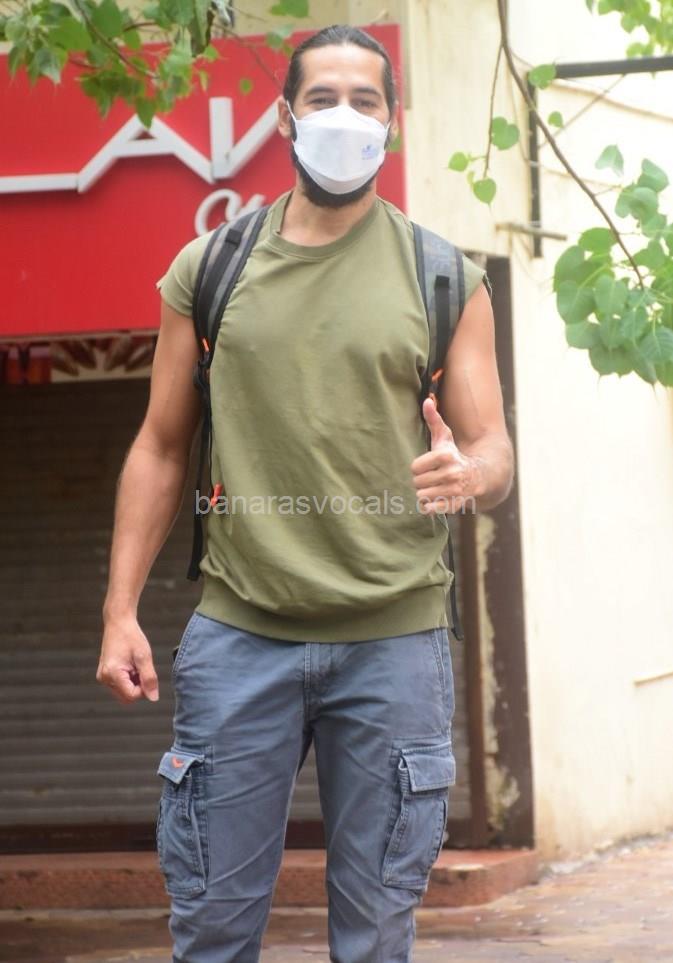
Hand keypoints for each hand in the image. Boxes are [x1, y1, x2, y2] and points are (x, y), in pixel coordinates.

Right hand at [96, 615, 159, 704]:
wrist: (119, 623)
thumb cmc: (131, 636)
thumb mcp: (144, 657)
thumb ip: (149, 678)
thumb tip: (153, 698)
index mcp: (112, 674)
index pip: (132, 696)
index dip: (144, 689)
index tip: (146, 673)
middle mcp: (104, 678)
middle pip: (127, 697)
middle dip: (138, 687)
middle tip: (141, 668)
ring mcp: (103, 677)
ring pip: (124, 692)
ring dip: (134, 683)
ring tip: (135, 665)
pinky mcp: (105, 674)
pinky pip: (120, 685)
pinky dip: (128, 679)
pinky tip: (130, 665)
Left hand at [411, 397, 483, 514]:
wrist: (479, 477)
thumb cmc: (455, 455)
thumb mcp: (445, 437)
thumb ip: (434, 419)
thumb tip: (426, 400)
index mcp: (446, 456)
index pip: (415, 467)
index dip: (418, 468)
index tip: (426, 467)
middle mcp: (452, 473)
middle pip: (417, 482)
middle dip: (421, 481)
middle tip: (431, 478)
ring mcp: (455, 491)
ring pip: (422, 496)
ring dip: (424, 493)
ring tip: (434, 488)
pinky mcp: (456, 505)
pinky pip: (430, 509)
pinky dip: (428, 506)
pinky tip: (434, 500)